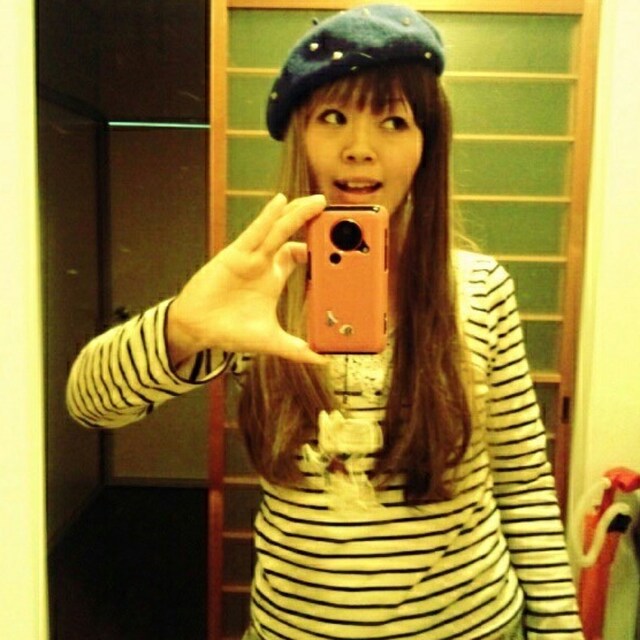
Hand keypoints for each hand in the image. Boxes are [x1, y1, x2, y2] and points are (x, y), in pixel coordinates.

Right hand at [167, 193, 326, 366]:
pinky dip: (268, 217)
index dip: (316, 250)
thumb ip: (297, 349)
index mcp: (273, 277)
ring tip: (317, 202)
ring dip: (297, 213)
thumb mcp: (271, 340)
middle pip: (290, 234)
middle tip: (331, 210)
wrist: (196, 330)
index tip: (338, 249)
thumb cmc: (229, 329)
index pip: (298, 255)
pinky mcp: (235, 255)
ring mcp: (250, 257)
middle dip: (310, 220)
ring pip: (277, 229)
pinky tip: (281, 204)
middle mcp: (263, 263)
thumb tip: (324, 359)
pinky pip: (255, 232)